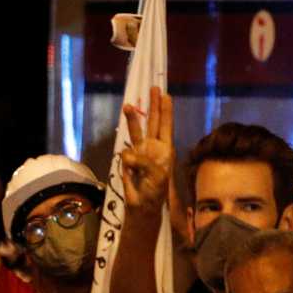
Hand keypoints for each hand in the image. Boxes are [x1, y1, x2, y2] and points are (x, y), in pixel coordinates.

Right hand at [120, 85, 173, 212]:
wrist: (143, 204)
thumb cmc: (156, 189)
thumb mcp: (156, 173)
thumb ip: (143, 160)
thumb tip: (126, 154)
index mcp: (165, 148)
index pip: (166, 125)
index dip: (166, 111)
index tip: (166, 95)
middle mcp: (154, 146)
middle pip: (153, 121)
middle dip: (153, 105)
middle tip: (154, 88)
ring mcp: (140, 151)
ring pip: (137, 130)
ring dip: (132, 118)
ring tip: (127, 105)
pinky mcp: (128, 159)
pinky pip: (125, 151)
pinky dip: (127, 160)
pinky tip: (131, 169)